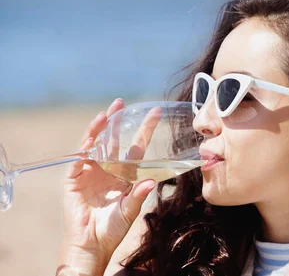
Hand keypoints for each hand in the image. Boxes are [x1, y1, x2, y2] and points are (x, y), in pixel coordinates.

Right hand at [59, 99, 156, 274]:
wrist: (92, 244)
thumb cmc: (113, 228)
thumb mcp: (130, 210)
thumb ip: (139, 196)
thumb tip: (151, 182)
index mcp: (125, 173)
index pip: (136, 146)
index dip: (144, 129)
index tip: (156, 112)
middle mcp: (108, 168)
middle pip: (113, 139)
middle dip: (116, 121)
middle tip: (121, 103)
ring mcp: (90, 172)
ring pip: (95, 144)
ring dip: (99, 129)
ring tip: (106, 114)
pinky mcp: (74, 179)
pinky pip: (79, 160)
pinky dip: (84, 149)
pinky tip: (91, 140)